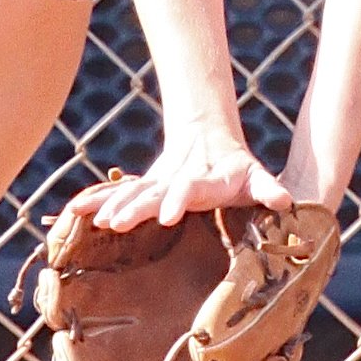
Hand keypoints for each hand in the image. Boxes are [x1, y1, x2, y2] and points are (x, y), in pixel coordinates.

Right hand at [66, 125, 292, 232]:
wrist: (207, 138)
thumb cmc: (237, 169)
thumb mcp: (256, 177)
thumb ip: (269, 188)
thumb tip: (287, 201)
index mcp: (201, 181)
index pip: (189, 190)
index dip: (178, 200)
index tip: (168, 215)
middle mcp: (173, 181)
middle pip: (151, 193)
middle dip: (133, 207)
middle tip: (116, 222)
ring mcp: (155, 184)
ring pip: (129, 193)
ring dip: (110, 205)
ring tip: (93, 220)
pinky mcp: (142, 190)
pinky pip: (115, 195)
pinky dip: (95, 201)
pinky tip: (73, 212)